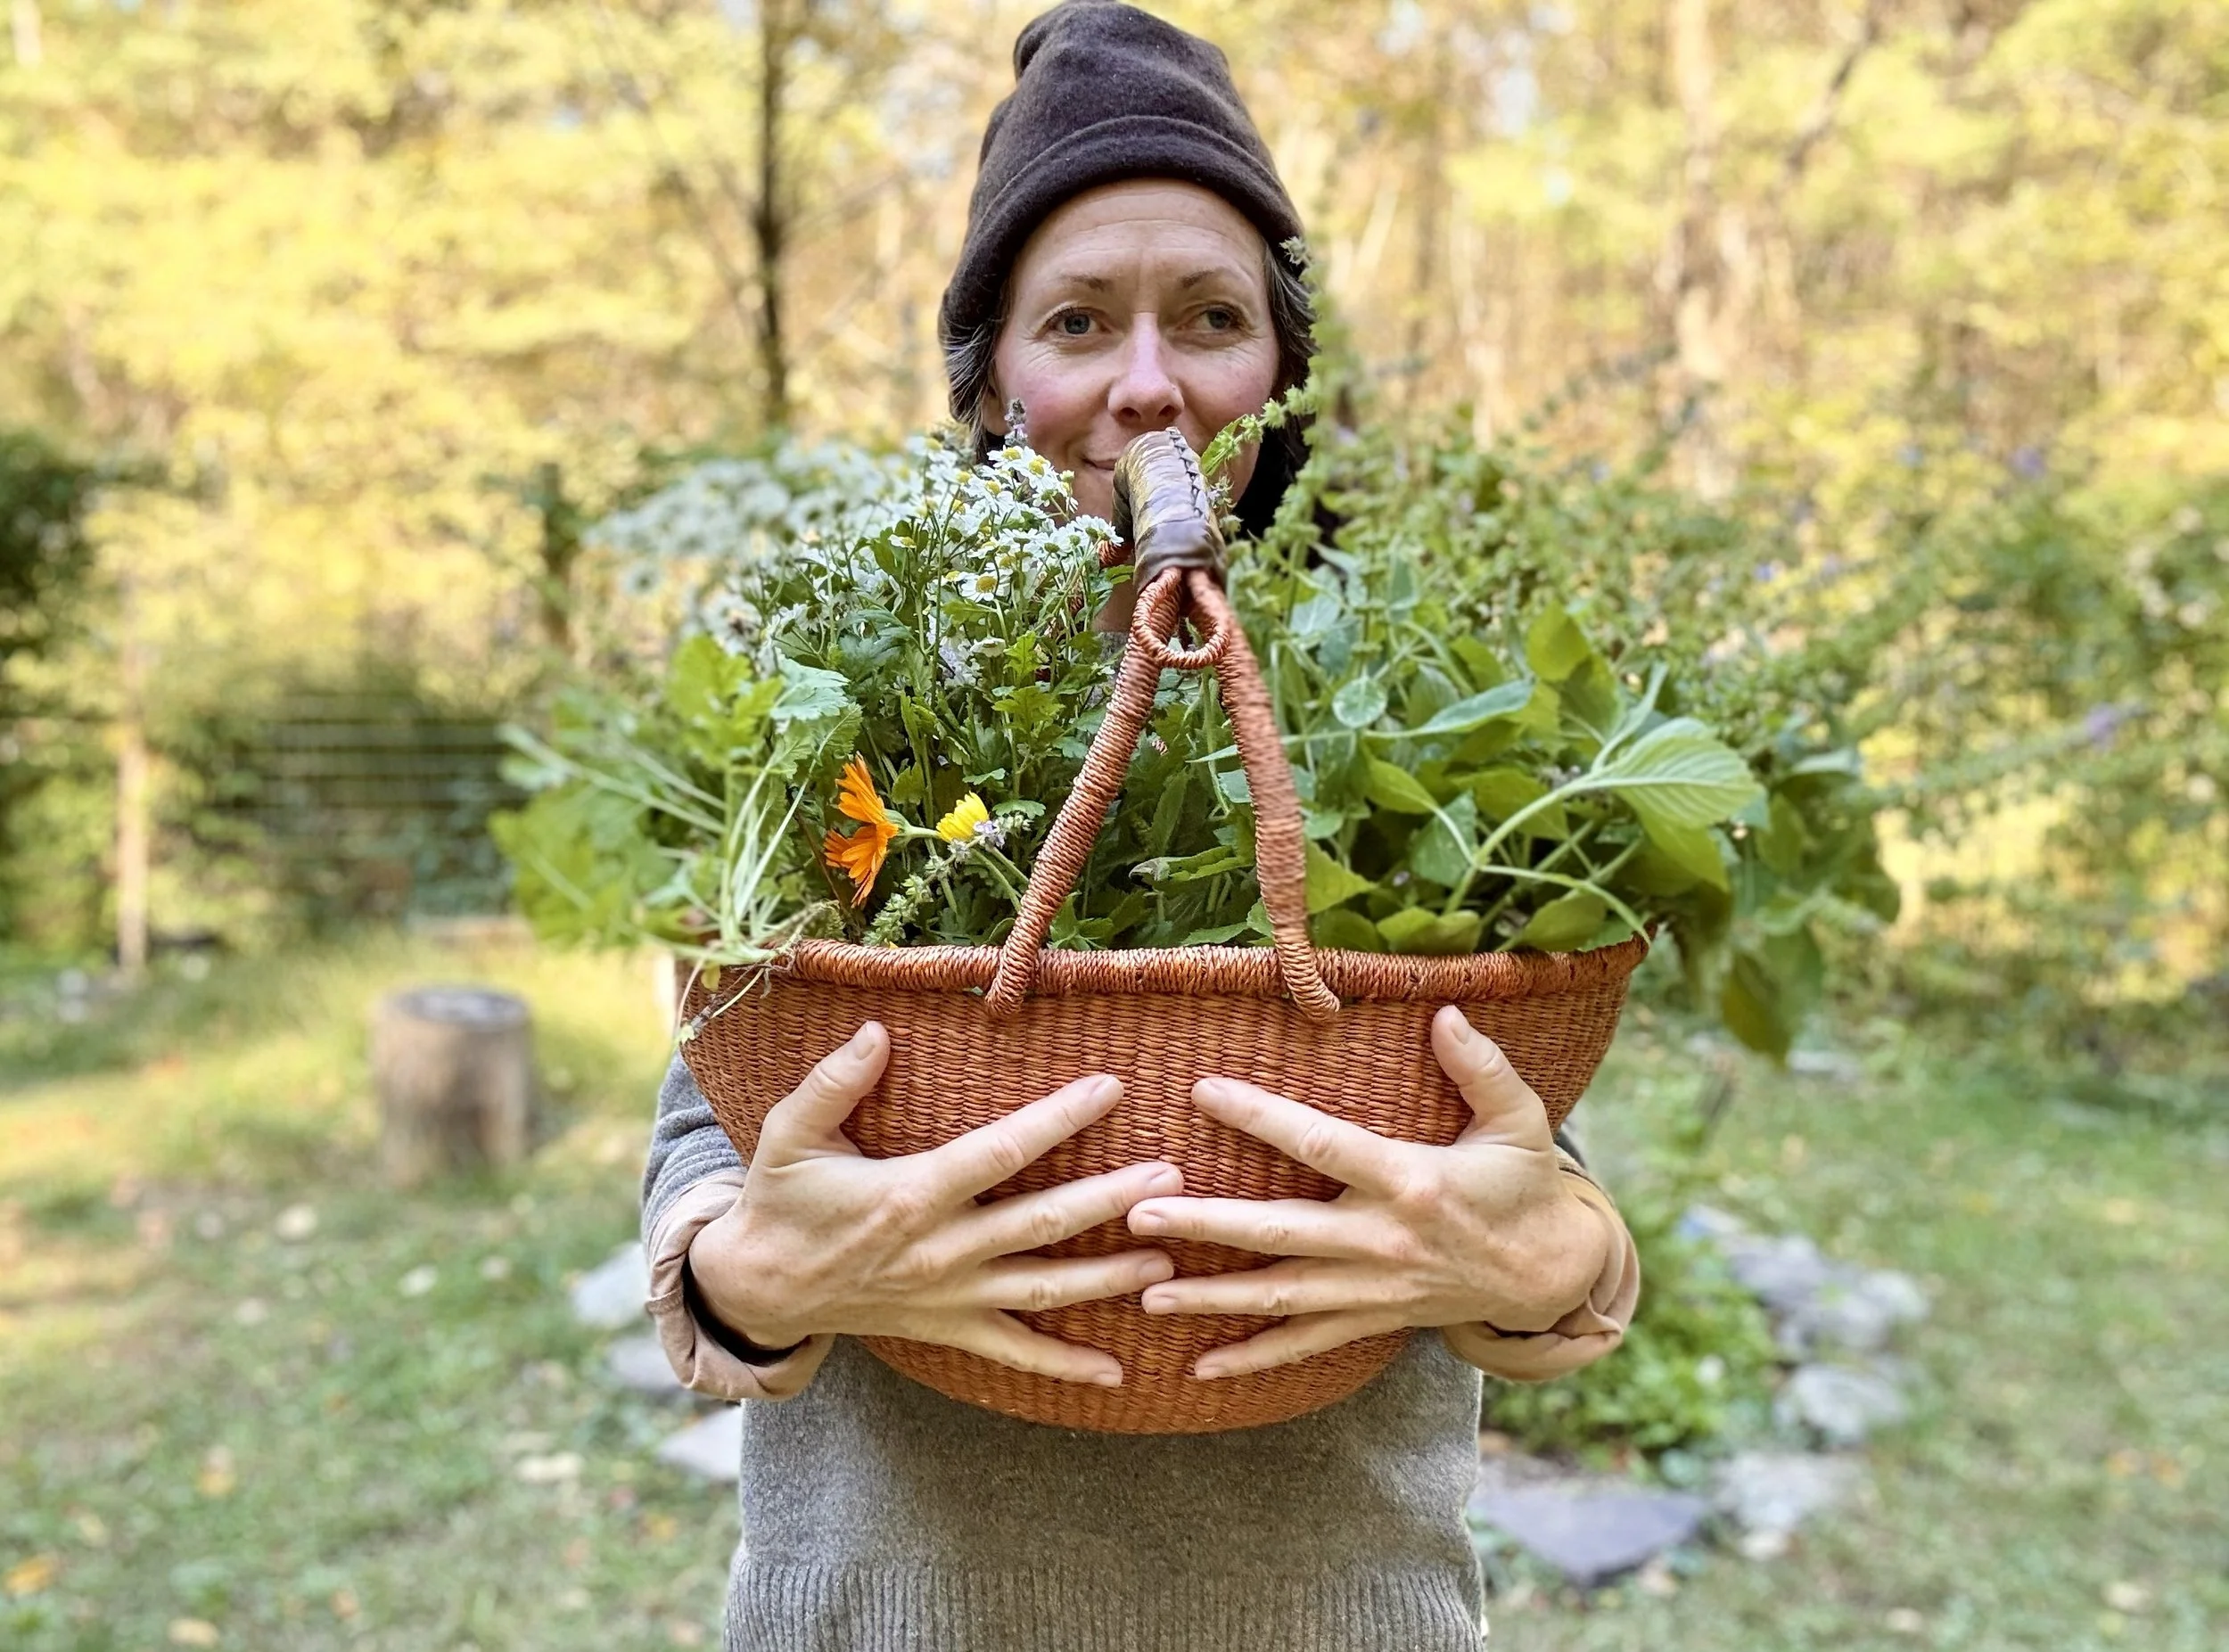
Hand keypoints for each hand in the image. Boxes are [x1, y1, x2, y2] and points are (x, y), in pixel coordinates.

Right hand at [687, 1021, 1181, 1386]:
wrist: (758, 1288)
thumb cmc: (779, 1201)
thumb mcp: (789, 1135)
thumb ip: (833, 1082)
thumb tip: (877, 1030)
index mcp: (909, 1194)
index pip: (999, 1152)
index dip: (1057, 1120)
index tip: (1111, 1088)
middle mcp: (939, 1250)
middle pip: (1040, 1224)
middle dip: (1109, 1200)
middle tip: (1171, 1177)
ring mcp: (949, 1297)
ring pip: (1042, 1289)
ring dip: (1107, 1277)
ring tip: (1169, 1257)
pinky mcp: (948, 1330)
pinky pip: (1015, 1352)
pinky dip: (1066, 1365)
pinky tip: (1118, 1370)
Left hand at [1124, 1006, 1609, 1378]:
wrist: (1550, 1273)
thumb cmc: (1525, 1185)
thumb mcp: (1520, 1121)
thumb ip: (1483, 1068)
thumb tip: (1449, 1013)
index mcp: (1411, 1182)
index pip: (1321, 1144)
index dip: (1260, 1117)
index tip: (1202, 1090)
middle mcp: (1383, 1241)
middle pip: (1280, 1233)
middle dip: (1205, 1224)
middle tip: (1138, 1213)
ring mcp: (1374, 1289)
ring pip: (1281, 1297)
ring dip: (1211, 1297)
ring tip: (1145, 1294)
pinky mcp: (1373, 1319)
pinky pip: (1305, 1344)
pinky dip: (1254, 1358)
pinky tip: (1199, 1366)